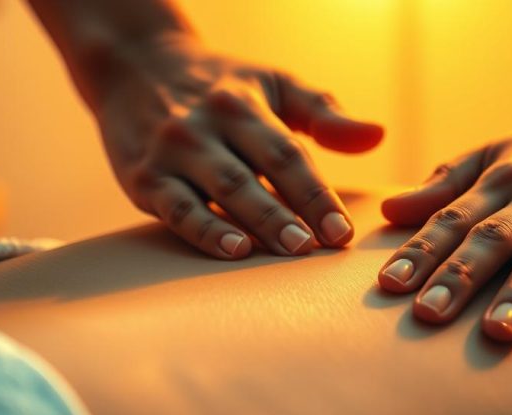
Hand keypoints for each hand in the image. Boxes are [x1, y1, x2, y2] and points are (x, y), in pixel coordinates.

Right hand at [90, 34, 383, 258]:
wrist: (133, 66)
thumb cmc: (220, 85)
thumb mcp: (273, 85)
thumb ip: (324, 113)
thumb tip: (378, 135)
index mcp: (243, 104)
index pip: (287, 154)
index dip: (316, 194)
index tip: (343, 231)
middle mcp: (206, 125)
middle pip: (254, 174)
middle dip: (288, 212)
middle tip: (316, 247)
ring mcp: (172, 152)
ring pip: (218, 191)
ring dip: (255, 222)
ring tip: (286, 251)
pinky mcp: (143, 177)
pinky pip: (176, 209)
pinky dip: (204, 231)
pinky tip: (233, 250)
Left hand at [377, 106, 511, 340]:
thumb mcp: (494, 157)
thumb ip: (444, 186)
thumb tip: (386, 211)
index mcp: (501, 180)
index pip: (454, 219)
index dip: (422, 251)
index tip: (390, 285)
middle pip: (494, 238)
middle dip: (460, 277)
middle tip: (428, 314)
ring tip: (496, 332)